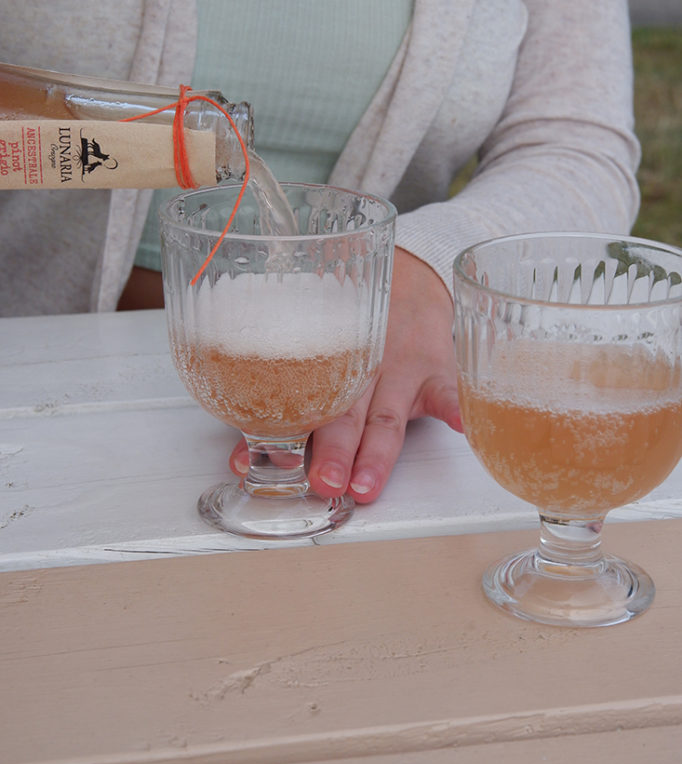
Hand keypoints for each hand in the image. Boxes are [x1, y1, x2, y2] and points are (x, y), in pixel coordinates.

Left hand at [229, 248, 461, 502]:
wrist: (408, 281)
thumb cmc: (356, 324)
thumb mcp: (317, 345)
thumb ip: (286, 394)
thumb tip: (241, 453)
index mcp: (326, 368)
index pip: (302, 408)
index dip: (285, 438)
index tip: (268, 463)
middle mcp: (361, 370)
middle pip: (344, 417)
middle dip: (333, 452)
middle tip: (322, 482)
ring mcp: (402, 371)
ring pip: (387, 417)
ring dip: (377, 452)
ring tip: (366, 483)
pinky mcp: (438, 372)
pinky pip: (449, 390)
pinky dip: (454, 407)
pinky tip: (457, 423)